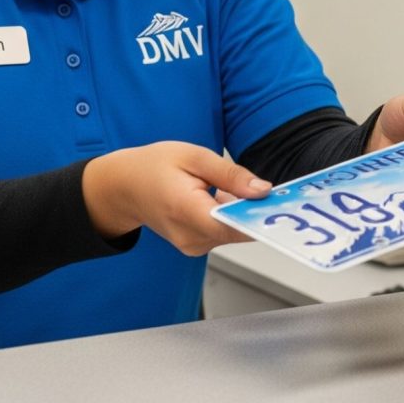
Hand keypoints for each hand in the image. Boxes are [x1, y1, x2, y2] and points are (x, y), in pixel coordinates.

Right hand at [82, 141, 271, 255]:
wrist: (122, 187)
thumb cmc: (152, 168)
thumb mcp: (194, 156)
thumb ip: (231, 174)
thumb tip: (263, 190)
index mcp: (186, 210)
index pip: (233, 225)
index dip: (259, 216)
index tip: (280, 206)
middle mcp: (190, 236)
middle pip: (237, 230)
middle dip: (254, 209)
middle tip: (267, 189)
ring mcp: (192, 245)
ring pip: (233, 232)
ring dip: (240, 211)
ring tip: (230, 186)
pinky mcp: (196, 246)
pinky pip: (223, 233)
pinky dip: (228, 216)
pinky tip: (219, 197)